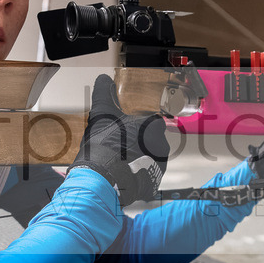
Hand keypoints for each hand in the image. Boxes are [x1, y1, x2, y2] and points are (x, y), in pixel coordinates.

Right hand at [70, 74, 169, 205]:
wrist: (102, 179)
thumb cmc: (105, 146)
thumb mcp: (102, 114)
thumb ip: (105, 95)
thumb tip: (103, 80)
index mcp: (152, 126)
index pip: (150, 121)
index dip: (137, 125)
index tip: (127, 129)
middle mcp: (161, 145)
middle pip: (151, 140)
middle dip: (138, 142)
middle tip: (120, 146)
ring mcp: (159, 166)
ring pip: (150, 158)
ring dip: (138, 158)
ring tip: (120, 161)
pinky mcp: (154, 183)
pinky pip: (147, 175)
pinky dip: (137, 174)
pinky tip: (123, 173)